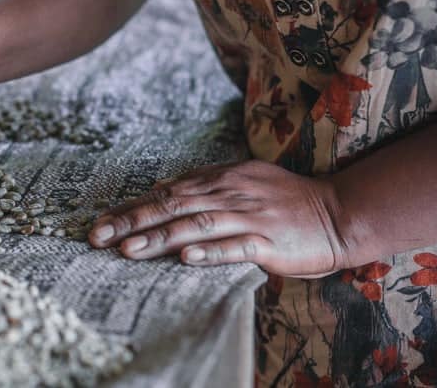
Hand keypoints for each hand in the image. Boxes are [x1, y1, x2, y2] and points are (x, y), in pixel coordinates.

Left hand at [88, 160, 354, 276]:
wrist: (338, 213)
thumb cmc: (285, 200)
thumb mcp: (241, 181)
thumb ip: (202, 184)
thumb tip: (160, 188)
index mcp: (220, 180)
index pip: (165, 194)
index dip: (131, 208)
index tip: (100, 224)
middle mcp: (229, 195)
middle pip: (172, 207)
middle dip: (132, 221)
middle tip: (98, 237)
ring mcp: (248, 218)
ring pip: (196, 226)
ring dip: (160, 237)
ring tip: (128, 250)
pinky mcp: (268, 241)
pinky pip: (235, 247)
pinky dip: (210, 252)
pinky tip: (186, 258)